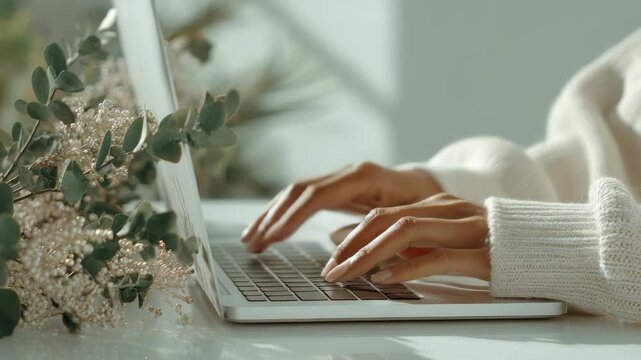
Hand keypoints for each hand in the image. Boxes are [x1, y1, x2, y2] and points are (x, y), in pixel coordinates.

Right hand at [242, 162, 441, 252]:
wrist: (428, 186)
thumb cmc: (424, 204)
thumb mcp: (408, 218)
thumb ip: (377, 229)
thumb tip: (336, 244)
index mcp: (364, 177)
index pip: (319, 194)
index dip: (294, 216)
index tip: (275, 237)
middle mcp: (347, 173)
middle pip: (300, 191)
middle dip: (274, 217)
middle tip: (253, 242)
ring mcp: (339, 179)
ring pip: (295, 193)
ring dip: (271, 215)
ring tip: (250, 239)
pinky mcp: (335, 189)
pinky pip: (302, 199)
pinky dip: (282, 215)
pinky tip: (268, 230)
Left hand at [321, 193, 489, 283]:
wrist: (558, 247)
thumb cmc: (500, 247)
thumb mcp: (452, 240)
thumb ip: (418, 243)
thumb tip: (375, 256)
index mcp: (441, 205)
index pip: (385, 213)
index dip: (353, 234)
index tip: (331, 254)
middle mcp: (451, 210)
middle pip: (388, 219)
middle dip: (352, 244)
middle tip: (329, 268)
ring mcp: (468, 229)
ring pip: (406, 231)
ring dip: (369, 254)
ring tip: (347, 274)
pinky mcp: (485, 254)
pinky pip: (439, 257)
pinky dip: (407, 266)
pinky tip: (385, 277)